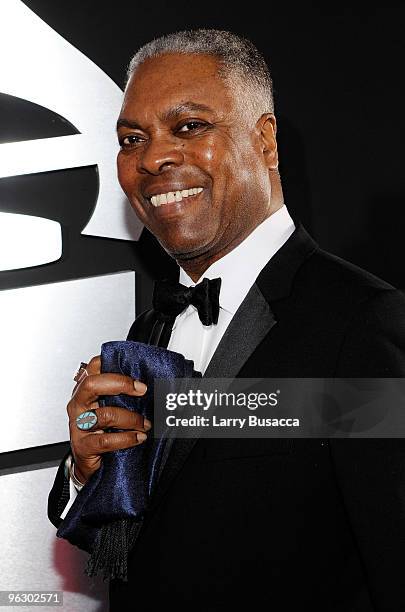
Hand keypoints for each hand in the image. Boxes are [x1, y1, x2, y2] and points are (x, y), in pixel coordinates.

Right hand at [67, 355, 150, 483]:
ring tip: (145, 424)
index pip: (93, 367)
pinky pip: (106, 440)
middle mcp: (78, 404)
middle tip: (142, 390)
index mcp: (84, 391)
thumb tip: (145, 383)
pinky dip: (127, 438)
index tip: (136, 374)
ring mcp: (78, 425)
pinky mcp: (83, 445)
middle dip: (120, 384)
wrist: (89, 464)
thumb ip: (119, 394)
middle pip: (92, 384)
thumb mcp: (108, 407)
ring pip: (105, 415)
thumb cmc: (101, 431)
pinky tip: (139, 438)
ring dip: (131, 419)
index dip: (112, 364)